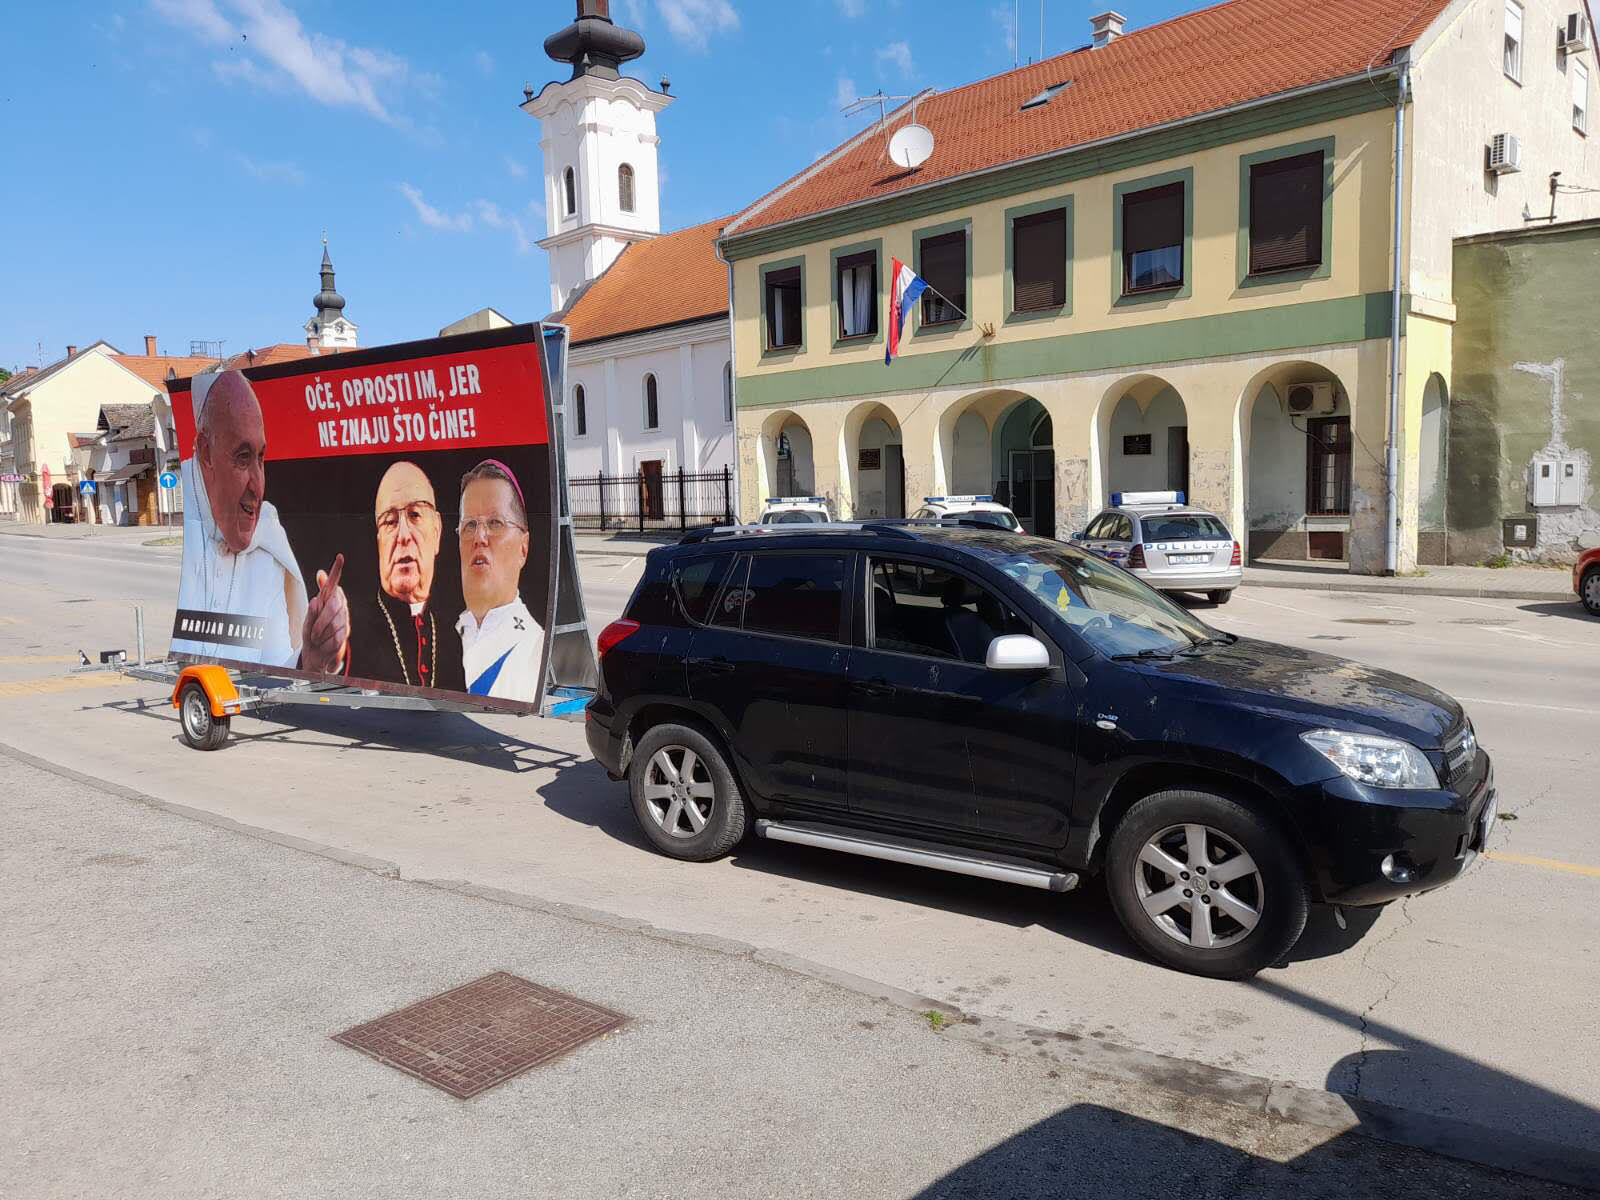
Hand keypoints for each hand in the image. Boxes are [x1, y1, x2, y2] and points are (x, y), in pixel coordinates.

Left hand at [300, 553, 348, 674]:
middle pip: (333, 606)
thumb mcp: (309, 619)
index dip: (337, 571)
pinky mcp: (345, 636)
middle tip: (312, 634)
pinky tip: (324, 645)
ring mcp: (344, 621)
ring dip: (321, 635)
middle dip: (319, 622)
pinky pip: (337, 637)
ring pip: (334, 623)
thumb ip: (315, 603)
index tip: (340, 557)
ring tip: (317, 640)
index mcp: (328, 603)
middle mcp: (339, 609)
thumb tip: (321, 577)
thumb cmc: (312, 636)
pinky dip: (326, 643)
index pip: (334, 584)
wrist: (317, 658)